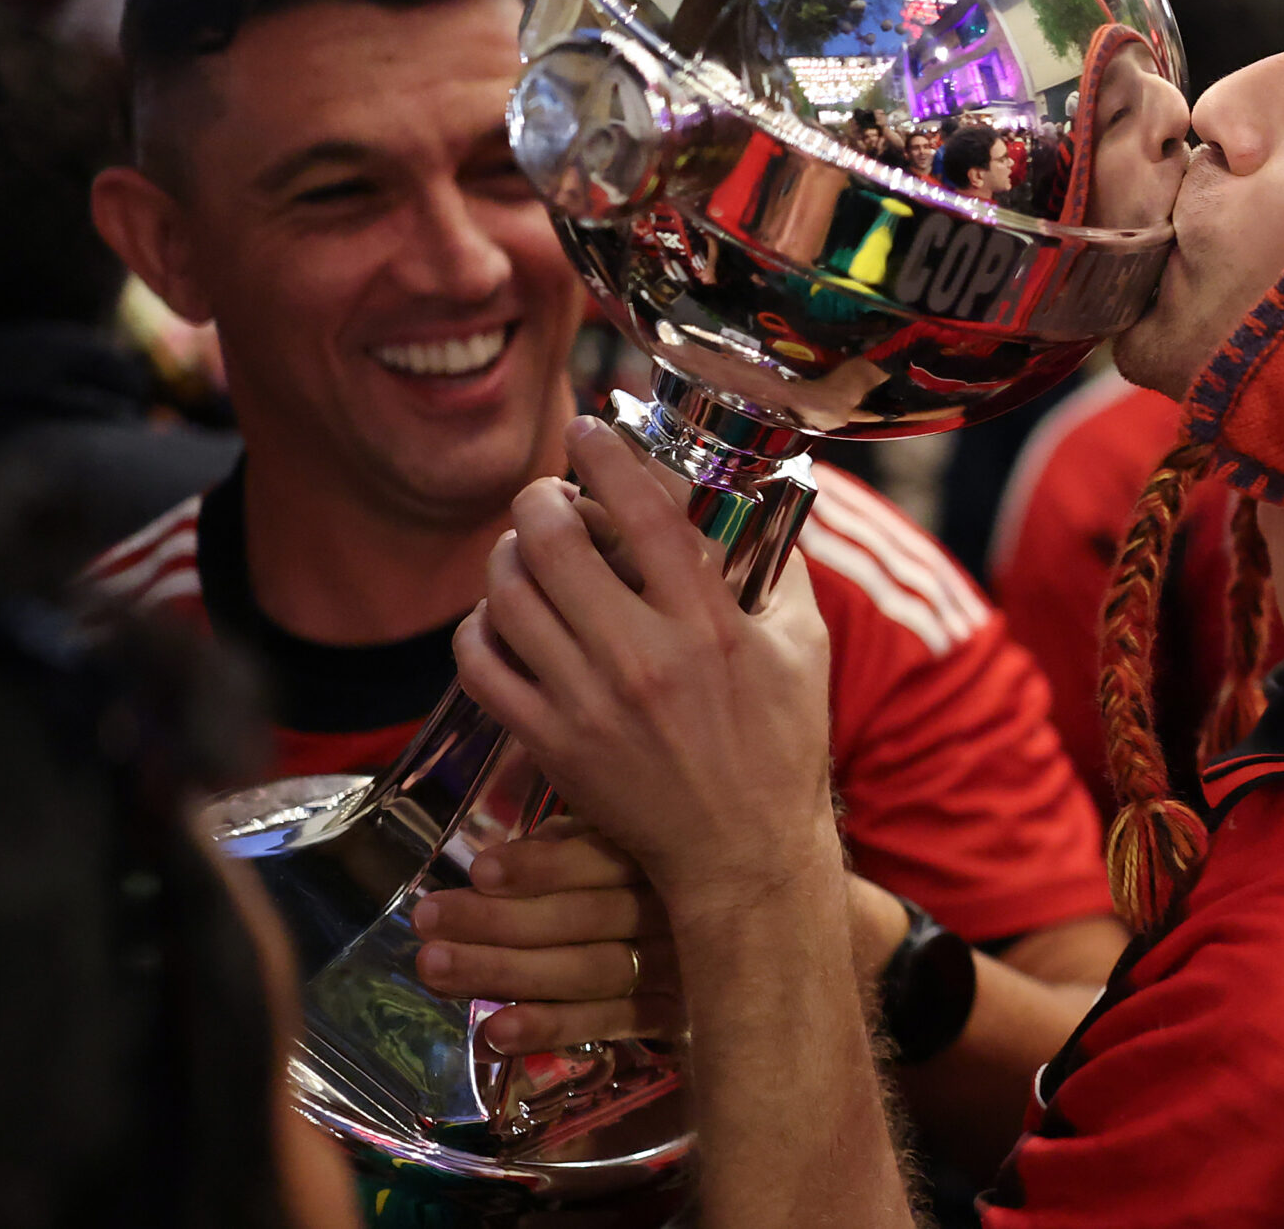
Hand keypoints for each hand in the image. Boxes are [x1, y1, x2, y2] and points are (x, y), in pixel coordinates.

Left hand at [413, 819, 682, 1053]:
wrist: (763, 947)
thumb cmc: (678, 880)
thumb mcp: (640, 842)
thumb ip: (586, 840)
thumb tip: (522, 850)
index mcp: (664, 855)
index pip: (600, 859)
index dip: (541, 868)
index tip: (479, 871)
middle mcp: (676, 909)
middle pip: (582, 918)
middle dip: (499, 920)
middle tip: (427, 920)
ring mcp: (679, 967)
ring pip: (588, 971)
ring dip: (507, 972)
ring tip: (436, 967)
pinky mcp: (676, 1016)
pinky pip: (609, 1023)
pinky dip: (551, 1029)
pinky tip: (494, 1033)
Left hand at [455, 415, 839, 913]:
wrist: (740, 853)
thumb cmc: (779, 747)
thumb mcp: (803, 648)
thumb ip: (779, 571)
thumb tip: (762, 503)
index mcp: (710, 626)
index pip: (646, 515)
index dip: (607, 458)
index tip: (589, 430)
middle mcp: (643, 658)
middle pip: (555, 543)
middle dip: (540, 498)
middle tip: (547, 494)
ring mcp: (588, 703)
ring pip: (509, 596)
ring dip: (507, 556)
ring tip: (522, 549)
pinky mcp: (551, 744)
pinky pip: (483, 665)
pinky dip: (480, 627)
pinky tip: (501, 618)